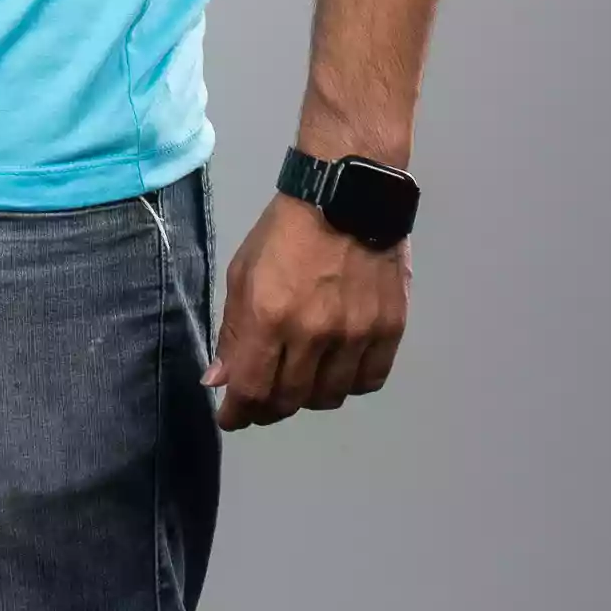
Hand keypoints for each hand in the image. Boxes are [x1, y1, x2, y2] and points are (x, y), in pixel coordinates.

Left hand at [201, 191, 408, 427]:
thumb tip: (221, 381)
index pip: (251, 389)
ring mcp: (355, 335)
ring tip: (299, 381)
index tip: (231, 416)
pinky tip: (337, 369)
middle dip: (267, 409)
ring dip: (307, 397)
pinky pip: (367, 382)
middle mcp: (313, 334)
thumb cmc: (286, 229)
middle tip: (261, 403)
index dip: (237, 412)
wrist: (347, 194)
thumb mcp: (244, 270)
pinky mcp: (389, 330)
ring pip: (328, 397)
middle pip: (288, 400)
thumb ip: (233, 330)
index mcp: (270, 316)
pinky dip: (349, 384)